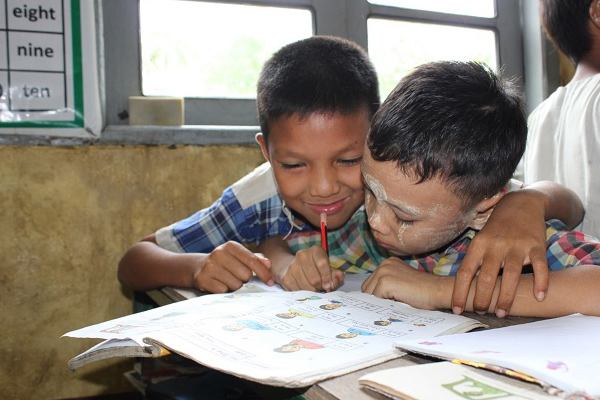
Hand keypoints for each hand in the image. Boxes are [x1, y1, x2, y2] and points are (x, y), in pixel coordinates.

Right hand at [193, 241, 272, 292]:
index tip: (270, 282)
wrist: (200, 267)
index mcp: (231, 246)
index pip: (252, 260)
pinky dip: (225, 291)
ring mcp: (210, 266)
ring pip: (236, 285)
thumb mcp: (240, 256)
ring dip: (235, 286)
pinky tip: (219, 284)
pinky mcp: (203, 279)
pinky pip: (224, 291)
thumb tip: (268, 264)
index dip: (264, 273)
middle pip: (245, 275)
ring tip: (228, 280)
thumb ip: (256, 259)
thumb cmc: (226, 262)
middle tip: (238, 276)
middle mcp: (219, 253)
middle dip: (245, 279)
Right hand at [274, 245, 344, 291]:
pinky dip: (304, 293)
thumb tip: (334, 283)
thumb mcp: (328, 268)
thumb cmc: (315, 268)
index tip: (329, 286)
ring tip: (313, 287)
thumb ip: (336, 275)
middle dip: (320, 287)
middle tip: (321, 287)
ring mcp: (292, 266)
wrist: (293, 266)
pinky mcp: (286, 277)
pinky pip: (298, 291)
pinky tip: (304, 288)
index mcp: (315, 250)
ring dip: (313, 291)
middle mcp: (302, 255)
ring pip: (307, 287)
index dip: (327, 278)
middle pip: (315, 279)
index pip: (323, 264)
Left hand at [362, 258, 444, 309]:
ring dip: (381, 302)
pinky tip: (399, 301)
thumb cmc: (423, 291)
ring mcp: (384, 271)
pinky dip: (385, 305)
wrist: (437, 291)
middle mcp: (384, 263)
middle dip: (378, 299)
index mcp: (387, 263)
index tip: (391, 300)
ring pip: (370, 295)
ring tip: (399, 300)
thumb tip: (369, 300)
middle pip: (367, 289)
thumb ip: (386, 286)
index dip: (379, 296)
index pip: (370, 284)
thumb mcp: (401, 283)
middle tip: (397, 300)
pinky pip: (376, 300)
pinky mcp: (385, 282)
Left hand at [452, 190, 548, 316]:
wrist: (522, 204)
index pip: (465, 272)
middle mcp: (495, 245)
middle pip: (486, 277)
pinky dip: (541, 282)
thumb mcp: (481, 240)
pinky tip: (539, 297)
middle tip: (480, 312)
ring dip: (505, 297)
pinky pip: (540, 267)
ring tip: (501, 312)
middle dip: (481, 298)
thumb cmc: (497, 228)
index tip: (456, 309)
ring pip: (510, 276)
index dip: (459, 292)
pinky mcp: (536, 246)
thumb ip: (475, 261)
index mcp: (478, 245)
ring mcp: (516, 246)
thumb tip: (463, 289)